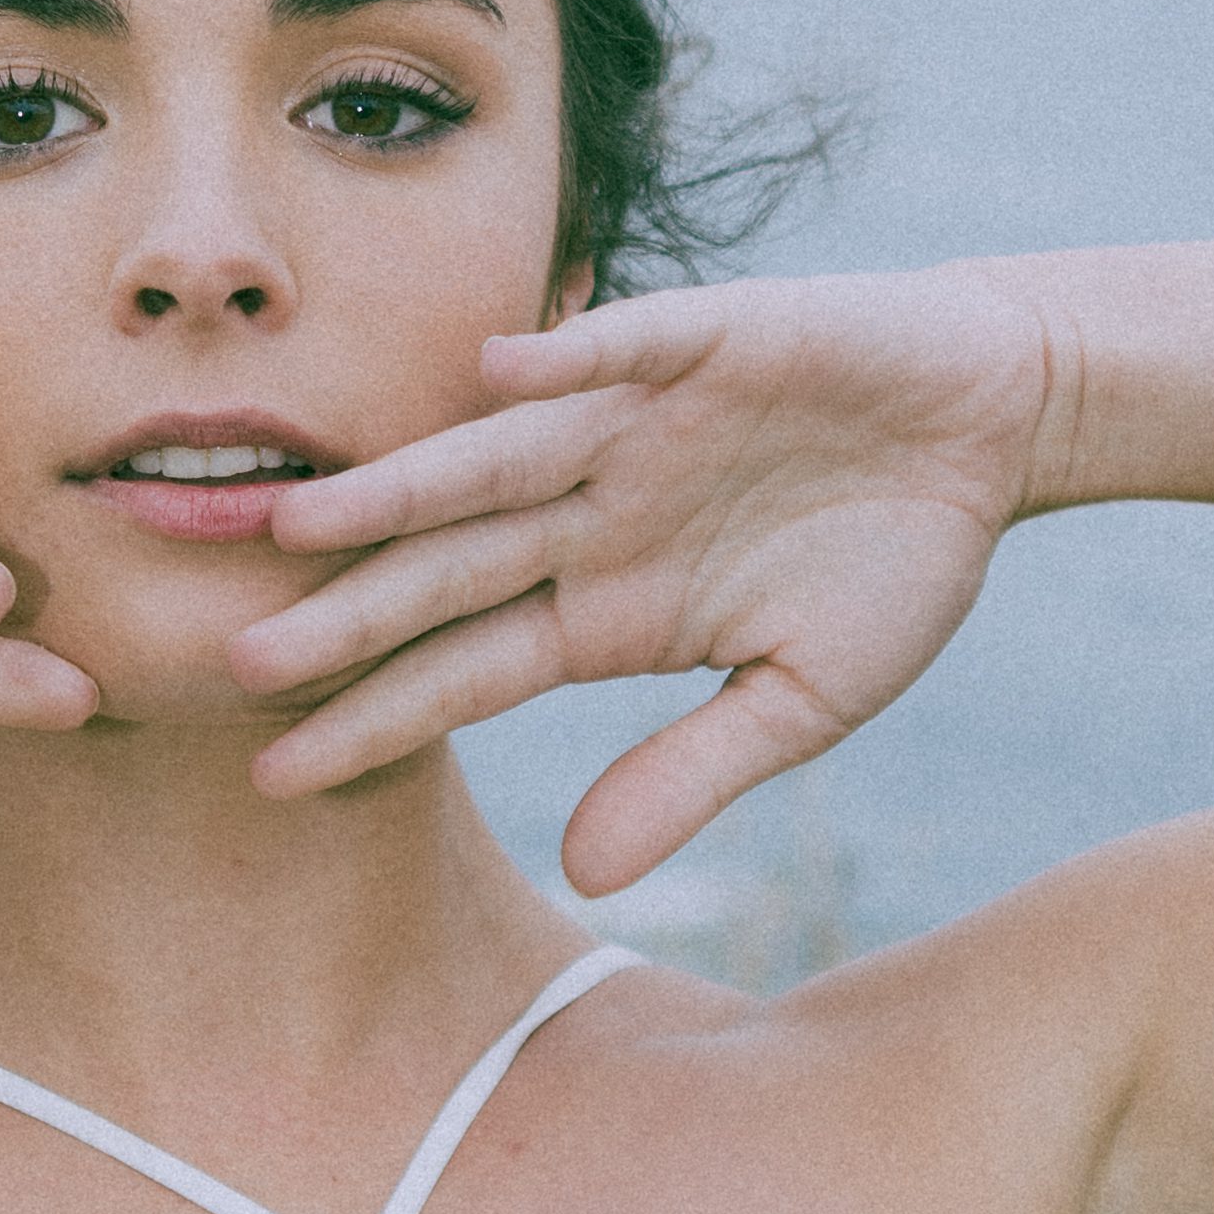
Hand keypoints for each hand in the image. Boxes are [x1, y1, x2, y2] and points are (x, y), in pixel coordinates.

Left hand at [228, 269, 1056, 892]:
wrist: (988, 421)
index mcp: (602, 610)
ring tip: (301, 525)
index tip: (271, 777)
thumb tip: (582, 872)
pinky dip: (562, 359)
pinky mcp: (702, 342)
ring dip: (400, 492)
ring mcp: (631, 428)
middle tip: (226, 661)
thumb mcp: (805, 698)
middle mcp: (587, 516)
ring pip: (492, 463)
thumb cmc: (892, 562)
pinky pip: (620, 350)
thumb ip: (691, 772)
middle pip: (442, 573)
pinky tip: (487, 374)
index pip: (460, 672)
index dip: (372, 719)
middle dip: (340, 617)